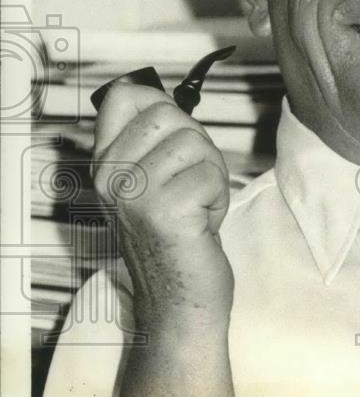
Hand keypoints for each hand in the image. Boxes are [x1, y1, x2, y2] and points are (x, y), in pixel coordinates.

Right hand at [92, 83, 233, 330]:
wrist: (180, 300)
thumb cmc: (177, 238)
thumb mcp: (152, 183)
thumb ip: (153, 143)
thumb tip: (167, 97)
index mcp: (104, 164)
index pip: (123, 96)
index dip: (162, 104)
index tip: (175, 137)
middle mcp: (111, 176)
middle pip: (168, 113)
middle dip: (198, 145)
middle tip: (193, 184)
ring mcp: (134, 194)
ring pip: (195, 143)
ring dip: (211, 174)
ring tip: (198, 206)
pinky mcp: (165, 211)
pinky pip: (211, 175)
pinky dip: (218, 198)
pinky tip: (203, 223)